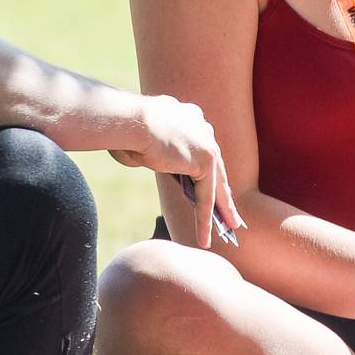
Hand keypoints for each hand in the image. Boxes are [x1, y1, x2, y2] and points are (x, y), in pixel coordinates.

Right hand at [110, 93, 242, 248]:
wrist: (127, 120)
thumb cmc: (123, 129)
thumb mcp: (142, 139)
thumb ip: (153, 151)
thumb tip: (146, 156)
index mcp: (187, 116)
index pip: (199, 148)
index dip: (206, 169)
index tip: (211, 182)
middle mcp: (201, 125)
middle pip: (215, 166)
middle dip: (223, 191)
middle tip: (231, 212)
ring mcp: (206, 142)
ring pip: (216, 184)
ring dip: (223, 209)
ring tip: (229, 229)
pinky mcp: (205, 159)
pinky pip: (206, 197)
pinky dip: (205, 220)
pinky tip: (205, 239)